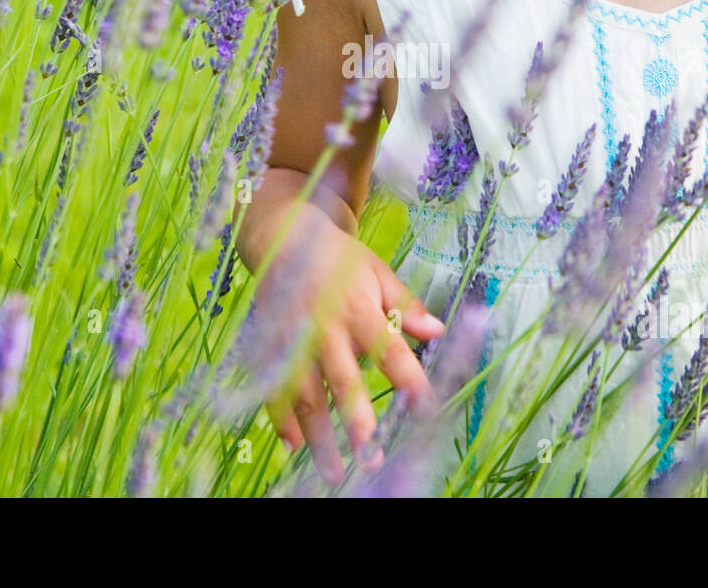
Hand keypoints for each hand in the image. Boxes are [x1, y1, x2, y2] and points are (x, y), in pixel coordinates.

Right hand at [261, 218, 445, 485]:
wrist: (283, 236)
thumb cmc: (340, 259)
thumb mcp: (377, 271)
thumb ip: (405, 304)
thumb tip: (437, 330)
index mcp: (357, 307)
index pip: (387, 348)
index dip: (406, 377)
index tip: (423, 407)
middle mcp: (324, 327)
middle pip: (342, 379)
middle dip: (356, 419)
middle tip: (370, 455)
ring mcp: (293, 339)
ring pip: (305, 394)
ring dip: (318, 435)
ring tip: (333, 472)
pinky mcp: (270, 346)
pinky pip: (273, 388)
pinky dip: (281, 419)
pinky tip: (294, 447)